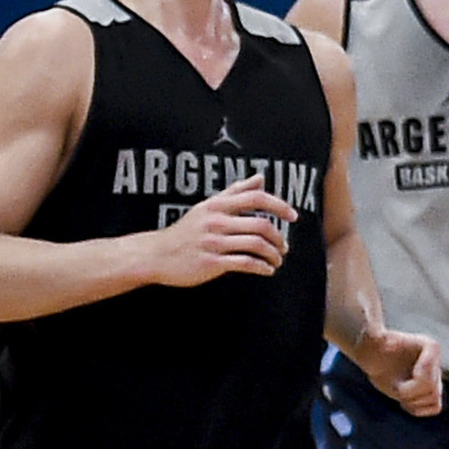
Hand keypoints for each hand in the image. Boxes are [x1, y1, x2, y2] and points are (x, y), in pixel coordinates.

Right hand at [146, 177, 291, 285]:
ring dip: (273, 254)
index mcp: (217, 206)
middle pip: (261, 225)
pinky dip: (261, 267)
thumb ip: (235, 192)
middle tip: (284, 247)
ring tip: (277, 260)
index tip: (293, 217)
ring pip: (256, 245)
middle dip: (279, 238)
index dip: (279, 206)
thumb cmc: (186, 231)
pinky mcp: (210, 263)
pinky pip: (244, 263)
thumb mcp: (208, 207)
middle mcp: (216, 222)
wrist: (155, 255)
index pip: (256, 198)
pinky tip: (267, 270)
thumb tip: (260, 177)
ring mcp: (213, 243)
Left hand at [354, 325, 446, 418]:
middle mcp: (436, 362)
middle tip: (395, 388)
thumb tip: (369, 323)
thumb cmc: (373, 347)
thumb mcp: (372, 340)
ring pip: (435, 400)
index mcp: (430, 347)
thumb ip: (373, 332)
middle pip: (432, 390)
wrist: (376, 357)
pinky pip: (434, 407)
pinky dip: (418, 409)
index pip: (429, 377)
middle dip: (410, 394)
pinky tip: (404, 400)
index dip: (411, 386)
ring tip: (400, 392)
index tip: (397, 383)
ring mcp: (435, 376)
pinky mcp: (430, 390)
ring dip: (413, 402)